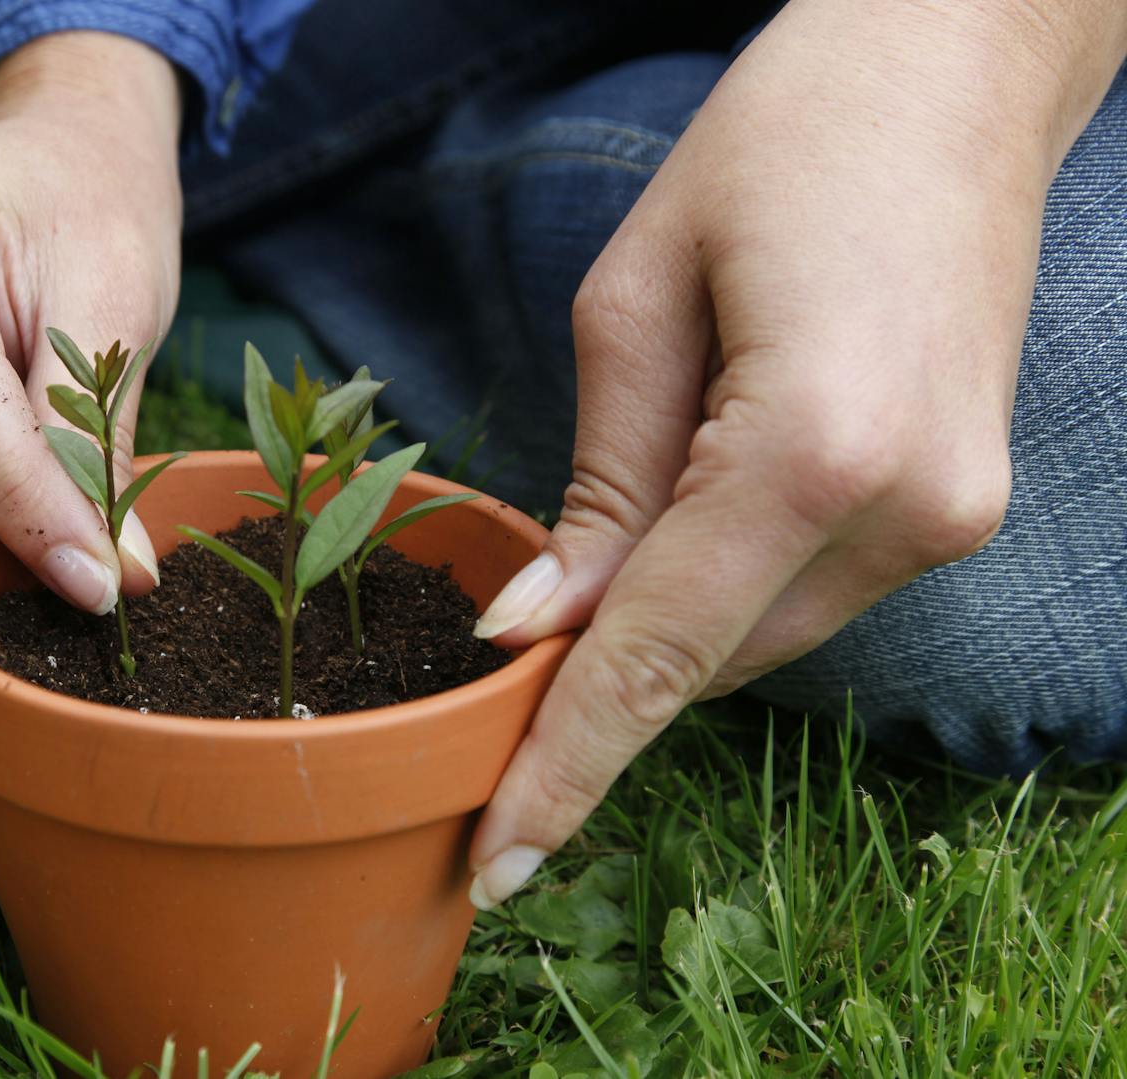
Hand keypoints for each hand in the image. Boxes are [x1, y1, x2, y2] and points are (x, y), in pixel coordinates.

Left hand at [465, 0, 1126, 906]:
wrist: (955, 65)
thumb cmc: (780, 140)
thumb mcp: (634, 301)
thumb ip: (599, 486)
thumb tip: (542, 630)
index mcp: (815, 451)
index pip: (660, 653)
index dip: (569, 764)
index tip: (500, 859)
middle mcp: (909, 508)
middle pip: (711, 656)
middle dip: (599, 685)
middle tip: (487, 693)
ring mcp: (954, 513)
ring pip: (760, 632)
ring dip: (664, 624)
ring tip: (588, 570)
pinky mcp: (961, 501)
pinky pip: (809, 588)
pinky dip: (725, 582)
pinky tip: (676, 527)